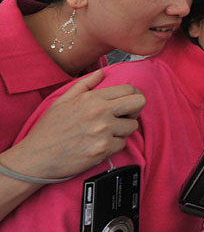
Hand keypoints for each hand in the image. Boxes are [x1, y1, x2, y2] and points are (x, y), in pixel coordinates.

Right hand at [3, 71, 145, 178]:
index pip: (130, 89)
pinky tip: (99, 145)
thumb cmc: (48, 130)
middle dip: (135, 109)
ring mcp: (103, 131)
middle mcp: (100, 112)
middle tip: (124, 116)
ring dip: (122, 131)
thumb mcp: (62, 101)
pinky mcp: (103, 150)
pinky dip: (114, 146)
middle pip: (140, 102)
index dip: (133, 95)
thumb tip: (101, 73)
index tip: (128, 103)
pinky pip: (122, 144)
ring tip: (106, 133)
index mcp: (92, 98)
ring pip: (132, 126)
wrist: (35, 158)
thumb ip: (85, 84)